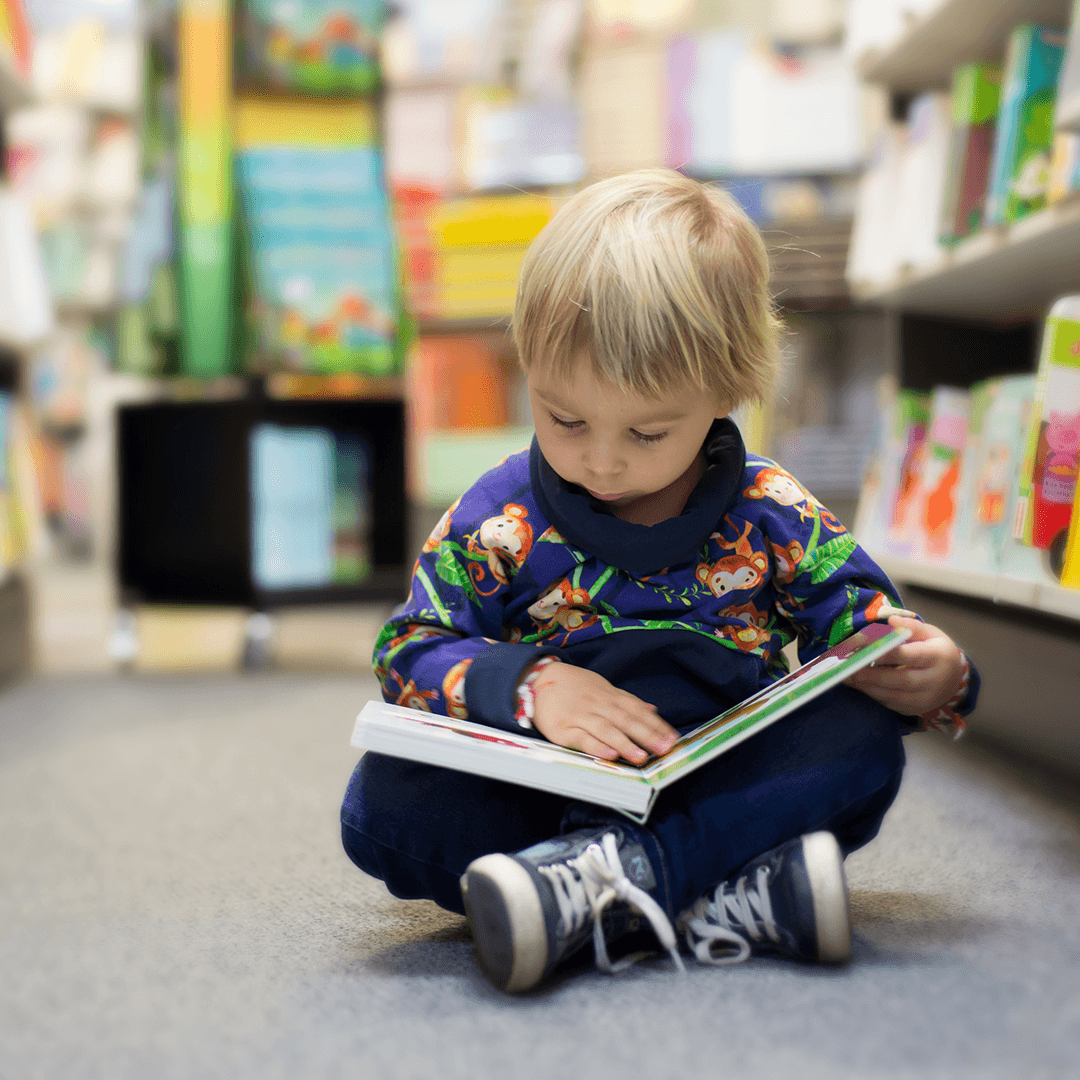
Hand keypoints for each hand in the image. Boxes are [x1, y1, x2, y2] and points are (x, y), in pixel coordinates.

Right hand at [530, 663, 678, 763]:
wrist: (540, 679)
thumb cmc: (576, 688)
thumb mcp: (604, 689)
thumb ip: (628, 702)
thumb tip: (653, 710)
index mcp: (611, 697)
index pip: (638, 711)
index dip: (656, 725)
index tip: (673, 738)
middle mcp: (599, 706)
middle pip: (626, 721)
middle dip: (647, 735)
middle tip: (664, 749)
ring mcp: (581, 717)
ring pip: (606, 730)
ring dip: (625, 743)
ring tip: (641, 757)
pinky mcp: (564, 729)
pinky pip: (582, 738)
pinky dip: (595, 746)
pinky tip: (609, 755)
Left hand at [844, 615, 965, 716]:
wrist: (955, 680)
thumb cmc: (937, 651)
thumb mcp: (931, 633)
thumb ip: (911, 626)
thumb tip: (891, 621)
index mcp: (938, 657)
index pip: (911, 655)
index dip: (888, 654)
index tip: (866, 650)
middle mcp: (934, 681)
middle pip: (901, 680)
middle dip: (872, 676)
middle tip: (849, 669)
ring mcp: (926, 699)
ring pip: (894, 696)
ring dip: (869, 687)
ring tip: (848, 677)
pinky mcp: (916, 709)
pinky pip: (892, 704)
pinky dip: (874, 695)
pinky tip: (860, 685)